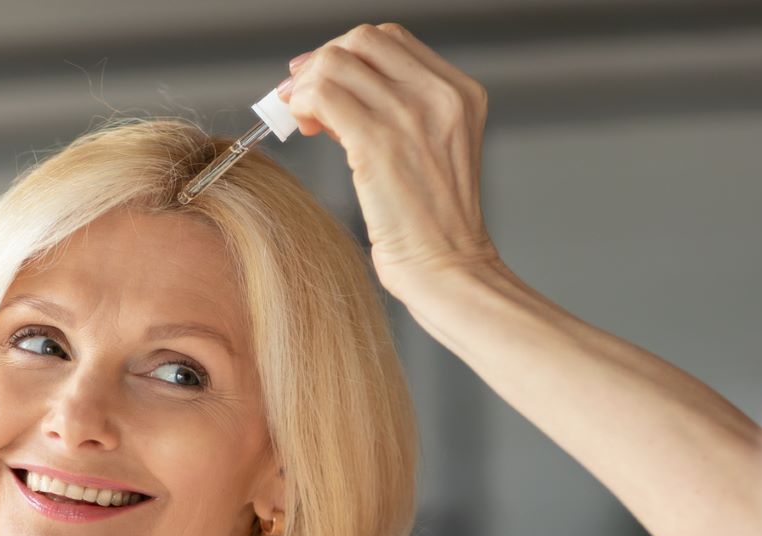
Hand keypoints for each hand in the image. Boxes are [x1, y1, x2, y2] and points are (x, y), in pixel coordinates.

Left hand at [280, 23, 501, 300]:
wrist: (449, 269)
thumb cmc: (434, 225)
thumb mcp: (433, 150)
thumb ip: (398, 112)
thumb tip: (332, 89)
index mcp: (460, 93)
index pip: (391, 41)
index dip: (348, 53)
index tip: (324, 80)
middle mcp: (440, 95)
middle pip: (362, 41)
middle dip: (323, 62)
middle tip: (304, 96)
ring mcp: (410, 115)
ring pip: (336, 62)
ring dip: (306, 85)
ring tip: (305, 120)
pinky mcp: (378, 142)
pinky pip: (322, 94)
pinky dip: (301, 103)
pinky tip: (303, 126)